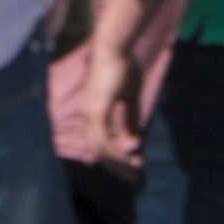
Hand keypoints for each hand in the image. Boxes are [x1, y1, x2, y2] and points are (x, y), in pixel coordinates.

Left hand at [84, 20, 144, 167]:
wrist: (116, 46)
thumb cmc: (124, 66)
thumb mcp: (130, 97)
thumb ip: (130, 118)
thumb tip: (133, 140)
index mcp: (92, 111)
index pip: (99, 142)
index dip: (115, 156)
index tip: (133, 164)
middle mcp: (87, 115)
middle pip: (98, 151)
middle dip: (116, 166)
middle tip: (134, 176)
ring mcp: (90, 114)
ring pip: (100, 150)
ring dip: (118, 163)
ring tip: (136, 170)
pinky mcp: (96, 112)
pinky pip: (104, 141)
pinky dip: (117, 153)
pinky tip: (130, 158)